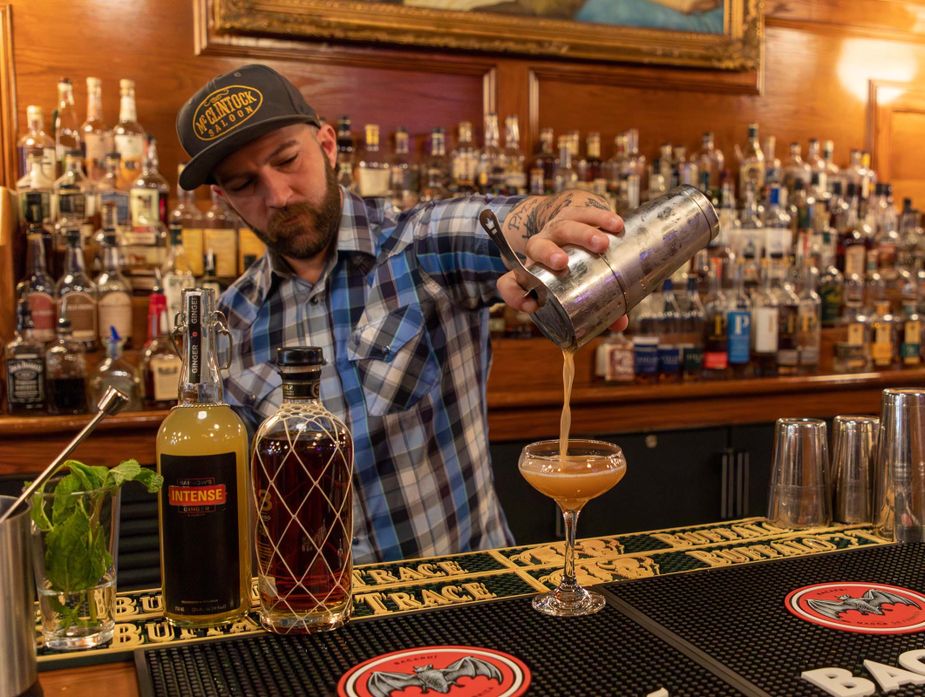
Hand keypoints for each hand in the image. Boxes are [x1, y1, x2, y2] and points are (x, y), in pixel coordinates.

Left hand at [497, 195, 627, 332]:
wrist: (573, 226)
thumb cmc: (570, 268)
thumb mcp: (574, 288)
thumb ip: (594, 308)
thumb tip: (620, 325)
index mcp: (531, 270)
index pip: (509, 282)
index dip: (514, 295)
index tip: (531, 306)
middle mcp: (540, 246)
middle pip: (537, 246)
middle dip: (547, 254)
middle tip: (562, 263)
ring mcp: (557, 228)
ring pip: (563, 226)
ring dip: (582, 234)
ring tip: (602, 244)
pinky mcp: (576, 214)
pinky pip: (586, 213)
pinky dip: (601, 218)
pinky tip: (616, 225)